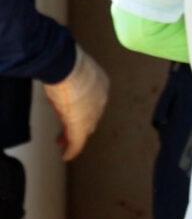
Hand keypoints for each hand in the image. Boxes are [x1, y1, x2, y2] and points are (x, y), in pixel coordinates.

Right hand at [42, 46, 109, 160]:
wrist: (67, 68)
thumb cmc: (68, 63)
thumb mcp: (74, 69)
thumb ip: (73, 76)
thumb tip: (62, 71)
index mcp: (102, 86)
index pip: (94, 102)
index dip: (84, 109)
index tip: (74, 113)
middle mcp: (101, 101)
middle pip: (91, 117)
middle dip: (80, 125)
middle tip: (69, 131)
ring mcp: (92, 115)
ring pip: (84, 130)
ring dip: (74, 138)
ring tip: (65, 145)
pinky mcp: (81, 126)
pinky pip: (77, 142)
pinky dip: (72, 150)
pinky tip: (66, 155)